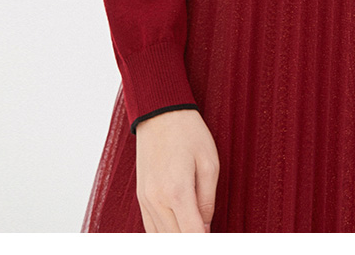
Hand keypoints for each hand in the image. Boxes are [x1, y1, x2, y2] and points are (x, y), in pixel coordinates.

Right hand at [135, 107, 219, 232]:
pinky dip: (164, 234)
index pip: (192, 235)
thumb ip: (208, 201)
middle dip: (192, 239)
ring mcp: (146, 200)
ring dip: (178, 238)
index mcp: (177, 191)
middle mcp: (157, 200)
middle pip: (175, 240)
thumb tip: (206, 229)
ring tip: (194, 228)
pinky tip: (178, 229)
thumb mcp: (210, 163)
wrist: (159, 112)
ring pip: (161, 238)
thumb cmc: (188, 133)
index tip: (214, 239)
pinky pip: (150, 228)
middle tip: (206, 233)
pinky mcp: (141, 197)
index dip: (205, 242)